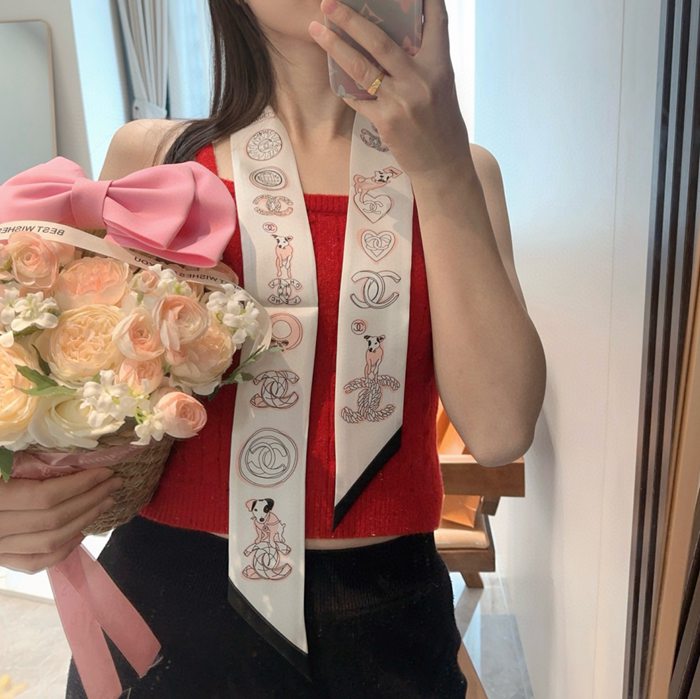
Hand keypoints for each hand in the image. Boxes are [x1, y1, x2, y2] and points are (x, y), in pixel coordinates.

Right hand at [0, 467, 122, 573]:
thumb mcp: (1, 460)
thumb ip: (27, 461)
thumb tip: (73, 458)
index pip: (47, 496)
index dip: (81, 484)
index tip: (106, 472)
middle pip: (55, 518)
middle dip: (91, 499)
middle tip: (115, 484)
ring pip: (50, 542)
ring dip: (85, 521)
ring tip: (107, 503)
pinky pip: (36, 562)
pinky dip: (64, 548)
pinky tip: (83, 532)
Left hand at [309, 0, 472, 178]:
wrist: (442, 165)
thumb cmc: (443, 125)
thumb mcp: (443, 88)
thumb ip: (424, 65)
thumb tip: (402, 42)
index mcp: (440, 67)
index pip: (435, 23)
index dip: (427, 0)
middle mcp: (420, 80)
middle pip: (380, 41)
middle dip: (351, 19)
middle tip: (328, 3)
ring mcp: (401, 101)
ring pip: (361, 67)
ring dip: (335, 46)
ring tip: (316, 30)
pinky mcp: (385, 122)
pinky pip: (357, 98)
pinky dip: (344, 85)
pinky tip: (333, 74)